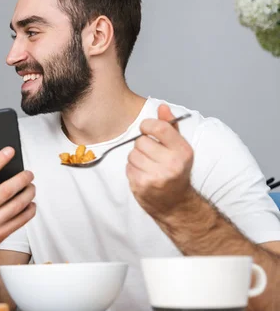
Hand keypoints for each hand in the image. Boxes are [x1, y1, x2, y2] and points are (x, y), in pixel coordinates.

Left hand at [126, 104, 194, 218]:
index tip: (146, 128)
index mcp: (183, 151)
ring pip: (132, 154)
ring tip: (148, 165)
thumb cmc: (176, 171)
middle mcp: (171, 164)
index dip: (147, 125)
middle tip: (151, 154)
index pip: (159, 128)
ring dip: (136, 158)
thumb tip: (161, 107)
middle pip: (141, 141)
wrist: (176, 203)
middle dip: (142, 146)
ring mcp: (156, 176)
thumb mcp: (179, 148)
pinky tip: (143, 174)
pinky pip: (128, 167)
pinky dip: (132, 169)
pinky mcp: (142, 185)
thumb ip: (170, 126)